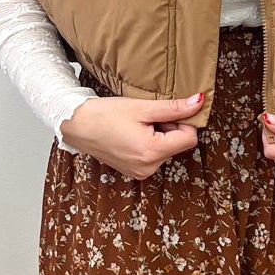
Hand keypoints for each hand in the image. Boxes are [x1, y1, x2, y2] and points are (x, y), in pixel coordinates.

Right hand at [60, 91, 203, 178]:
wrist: (76, 125)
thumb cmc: (104, 114)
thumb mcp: (142, 108)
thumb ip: (173, 108)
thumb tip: (199, 102)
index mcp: (152, 152)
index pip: (190, 138)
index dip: (182, 122)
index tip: (164, 112)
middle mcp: (149, 168)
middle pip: (178, 144)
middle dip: (168, 128)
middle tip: (145, 118)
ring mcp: (141, 172)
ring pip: (166, 150)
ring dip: (158, 136)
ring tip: (135, 126)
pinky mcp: (134, 172)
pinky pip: (153, 156)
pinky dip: (148, 144)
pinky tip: (130, 134)